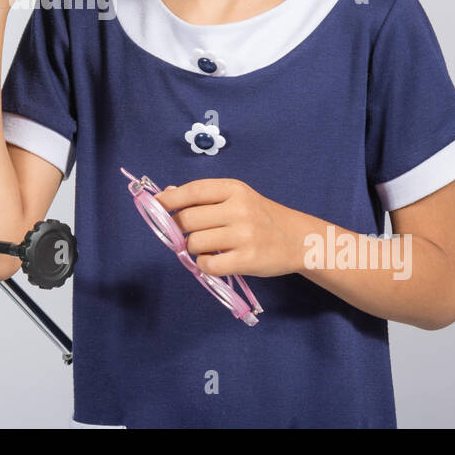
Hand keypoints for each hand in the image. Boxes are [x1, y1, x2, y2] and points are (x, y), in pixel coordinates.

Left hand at [155, 178, 313, 278]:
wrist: (297, 239)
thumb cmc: (260, 217)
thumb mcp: (237, 197)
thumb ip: (205, 196)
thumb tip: (167, 194)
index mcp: (234, 189)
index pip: (193, 191)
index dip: (170, 199)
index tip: (156, 204)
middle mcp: (239, 209)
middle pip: (188, 219)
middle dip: (179, 228)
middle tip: (187, 233)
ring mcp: (244, 236)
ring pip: (194, 243)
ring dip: (193, 248)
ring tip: (206, 247)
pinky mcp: (248, 260)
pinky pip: (208, 265)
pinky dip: (204, 264)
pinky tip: (214, 260)